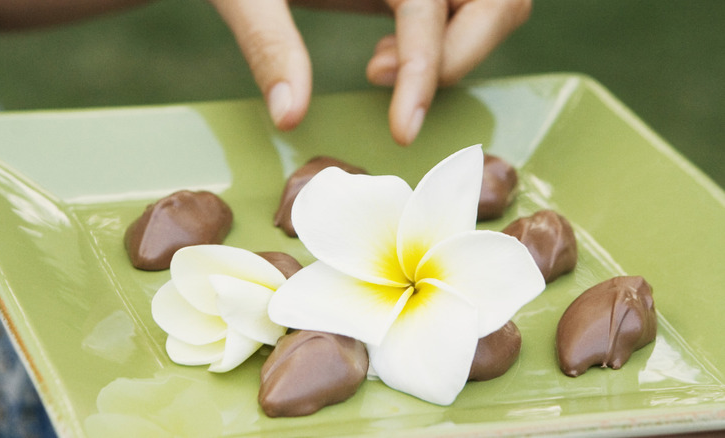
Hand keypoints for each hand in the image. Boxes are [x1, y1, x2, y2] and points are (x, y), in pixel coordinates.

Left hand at [209, 0, 530, 144]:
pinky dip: (444, 42)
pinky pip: (463, 7)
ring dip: (457, 49)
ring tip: (378, 67)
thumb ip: (269, 44)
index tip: (402, 132)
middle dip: (460, 55)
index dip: (428, 69)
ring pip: (492, 5)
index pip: (431, 3)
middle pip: (499, 0)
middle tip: (382, 78)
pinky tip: (386, 54)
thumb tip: (290, 117)